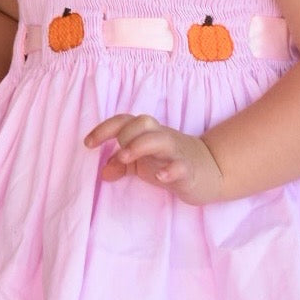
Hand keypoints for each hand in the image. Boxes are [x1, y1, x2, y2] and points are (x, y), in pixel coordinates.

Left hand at [84, 113, 224, 205]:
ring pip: (160, 139)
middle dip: (125, 135)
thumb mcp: (143, 163)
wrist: (212, 170)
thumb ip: (122, 165)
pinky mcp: (189, 170)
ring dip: (140, 146)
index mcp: (147, 134)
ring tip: (124, 157)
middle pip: (142, 123)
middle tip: (118, 155)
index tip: (88, 144)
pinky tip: (160, 178)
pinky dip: (170, 170)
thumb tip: (103, 172)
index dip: (104, 129)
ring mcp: (176, 153)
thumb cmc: (170, 162)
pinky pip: (181, 166)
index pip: (124, 121)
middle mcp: (161, 138)